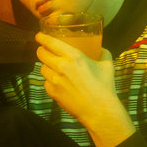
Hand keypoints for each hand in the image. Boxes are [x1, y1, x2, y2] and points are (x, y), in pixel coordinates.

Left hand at [36, 32, 133, 146]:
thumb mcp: (107, 65)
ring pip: (42, 68)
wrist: (100, 111)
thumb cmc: (104, 87)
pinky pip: (46, 82)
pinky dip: (50, 80)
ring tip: (53, 67)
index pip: (50, 42)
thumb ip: (103, 53)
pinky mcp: (52, 92)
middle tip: (46, 51)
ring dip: (46, 66)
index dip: (41, 37)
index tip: (39, 36)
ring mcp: (54, 80)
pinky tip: (58, 82)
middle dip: (42, 50)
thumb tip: (100, 48)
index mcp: (73, 56)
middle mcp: (61, 66)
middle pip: (41, 53)